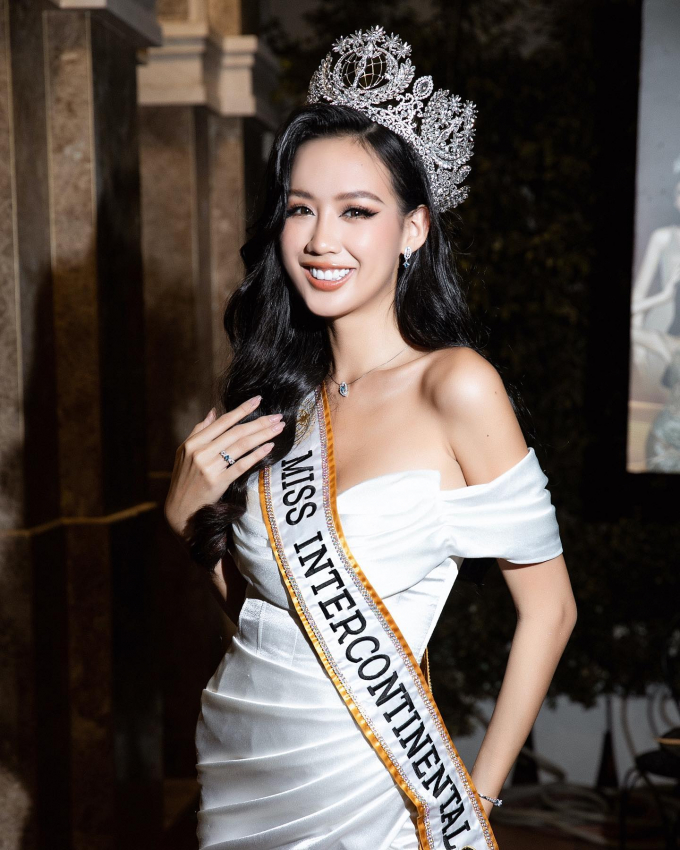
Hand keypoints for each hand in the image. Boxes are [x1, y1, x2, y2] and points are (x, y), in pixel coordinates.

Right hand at [164, 395, 285, 542]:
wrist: (180, 510)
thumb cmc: (185, 479)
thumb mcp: (186, 452)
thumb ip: (200, 430)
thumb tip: (214, 411)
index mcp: (194, 442)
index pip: (223, 421)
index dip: (242, 409)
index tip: (258, 400)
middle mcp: (201, 452)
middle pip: (236, 432)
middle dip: (259, 422)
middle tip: (278, 416)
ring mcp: (209, 467)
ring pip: (242, 446)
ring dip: (263, 435)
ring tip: (278, 428)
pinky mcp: (218, 482)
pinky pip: (241, 465)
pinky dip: (256, 455)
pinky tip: (269, 447)